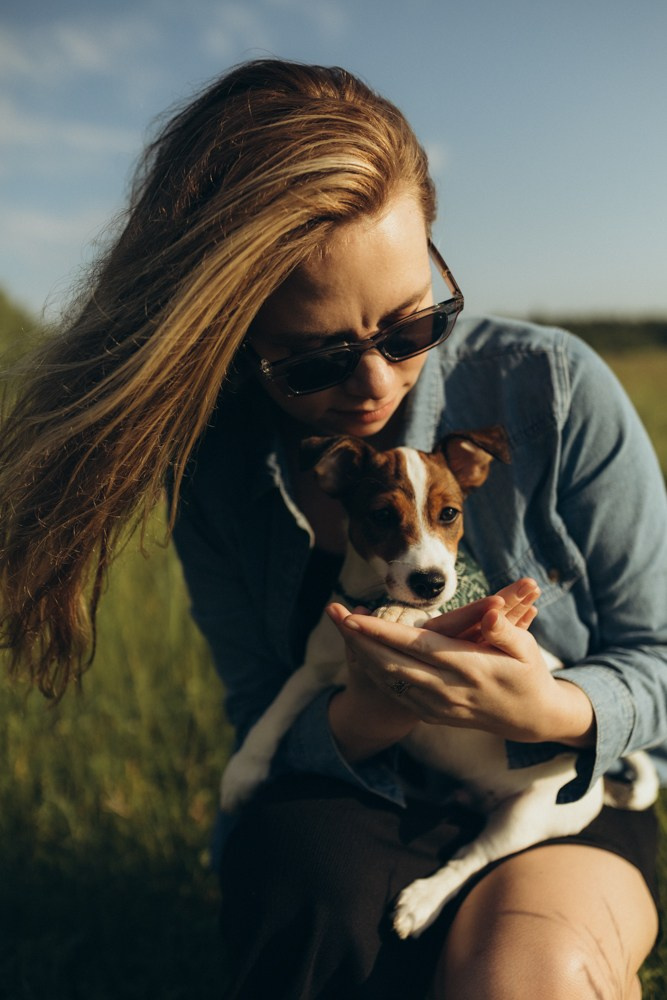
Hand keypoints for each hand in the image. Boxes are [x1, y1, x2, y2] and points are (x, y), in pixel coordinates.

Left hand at [327, 579, 594, 751]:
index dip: (381, 632)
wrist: (531, 718)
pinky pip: (396, 693)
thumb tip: (491, 611)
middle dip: (359, 639)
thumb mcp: (526, 650)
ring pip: (389, 680)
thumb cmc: (529, 674)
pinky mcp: (433, 715)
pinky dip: (375, 673)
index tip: (354, 615)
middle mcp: (447, 689)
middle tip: (334, 614)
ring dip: (361, 654)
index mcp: (468, 667)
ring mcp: (438, 706)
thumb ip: (504, 630)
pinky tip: (362, 654)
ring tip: (342, 627)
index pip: (415, 646)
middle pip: (391, 663)